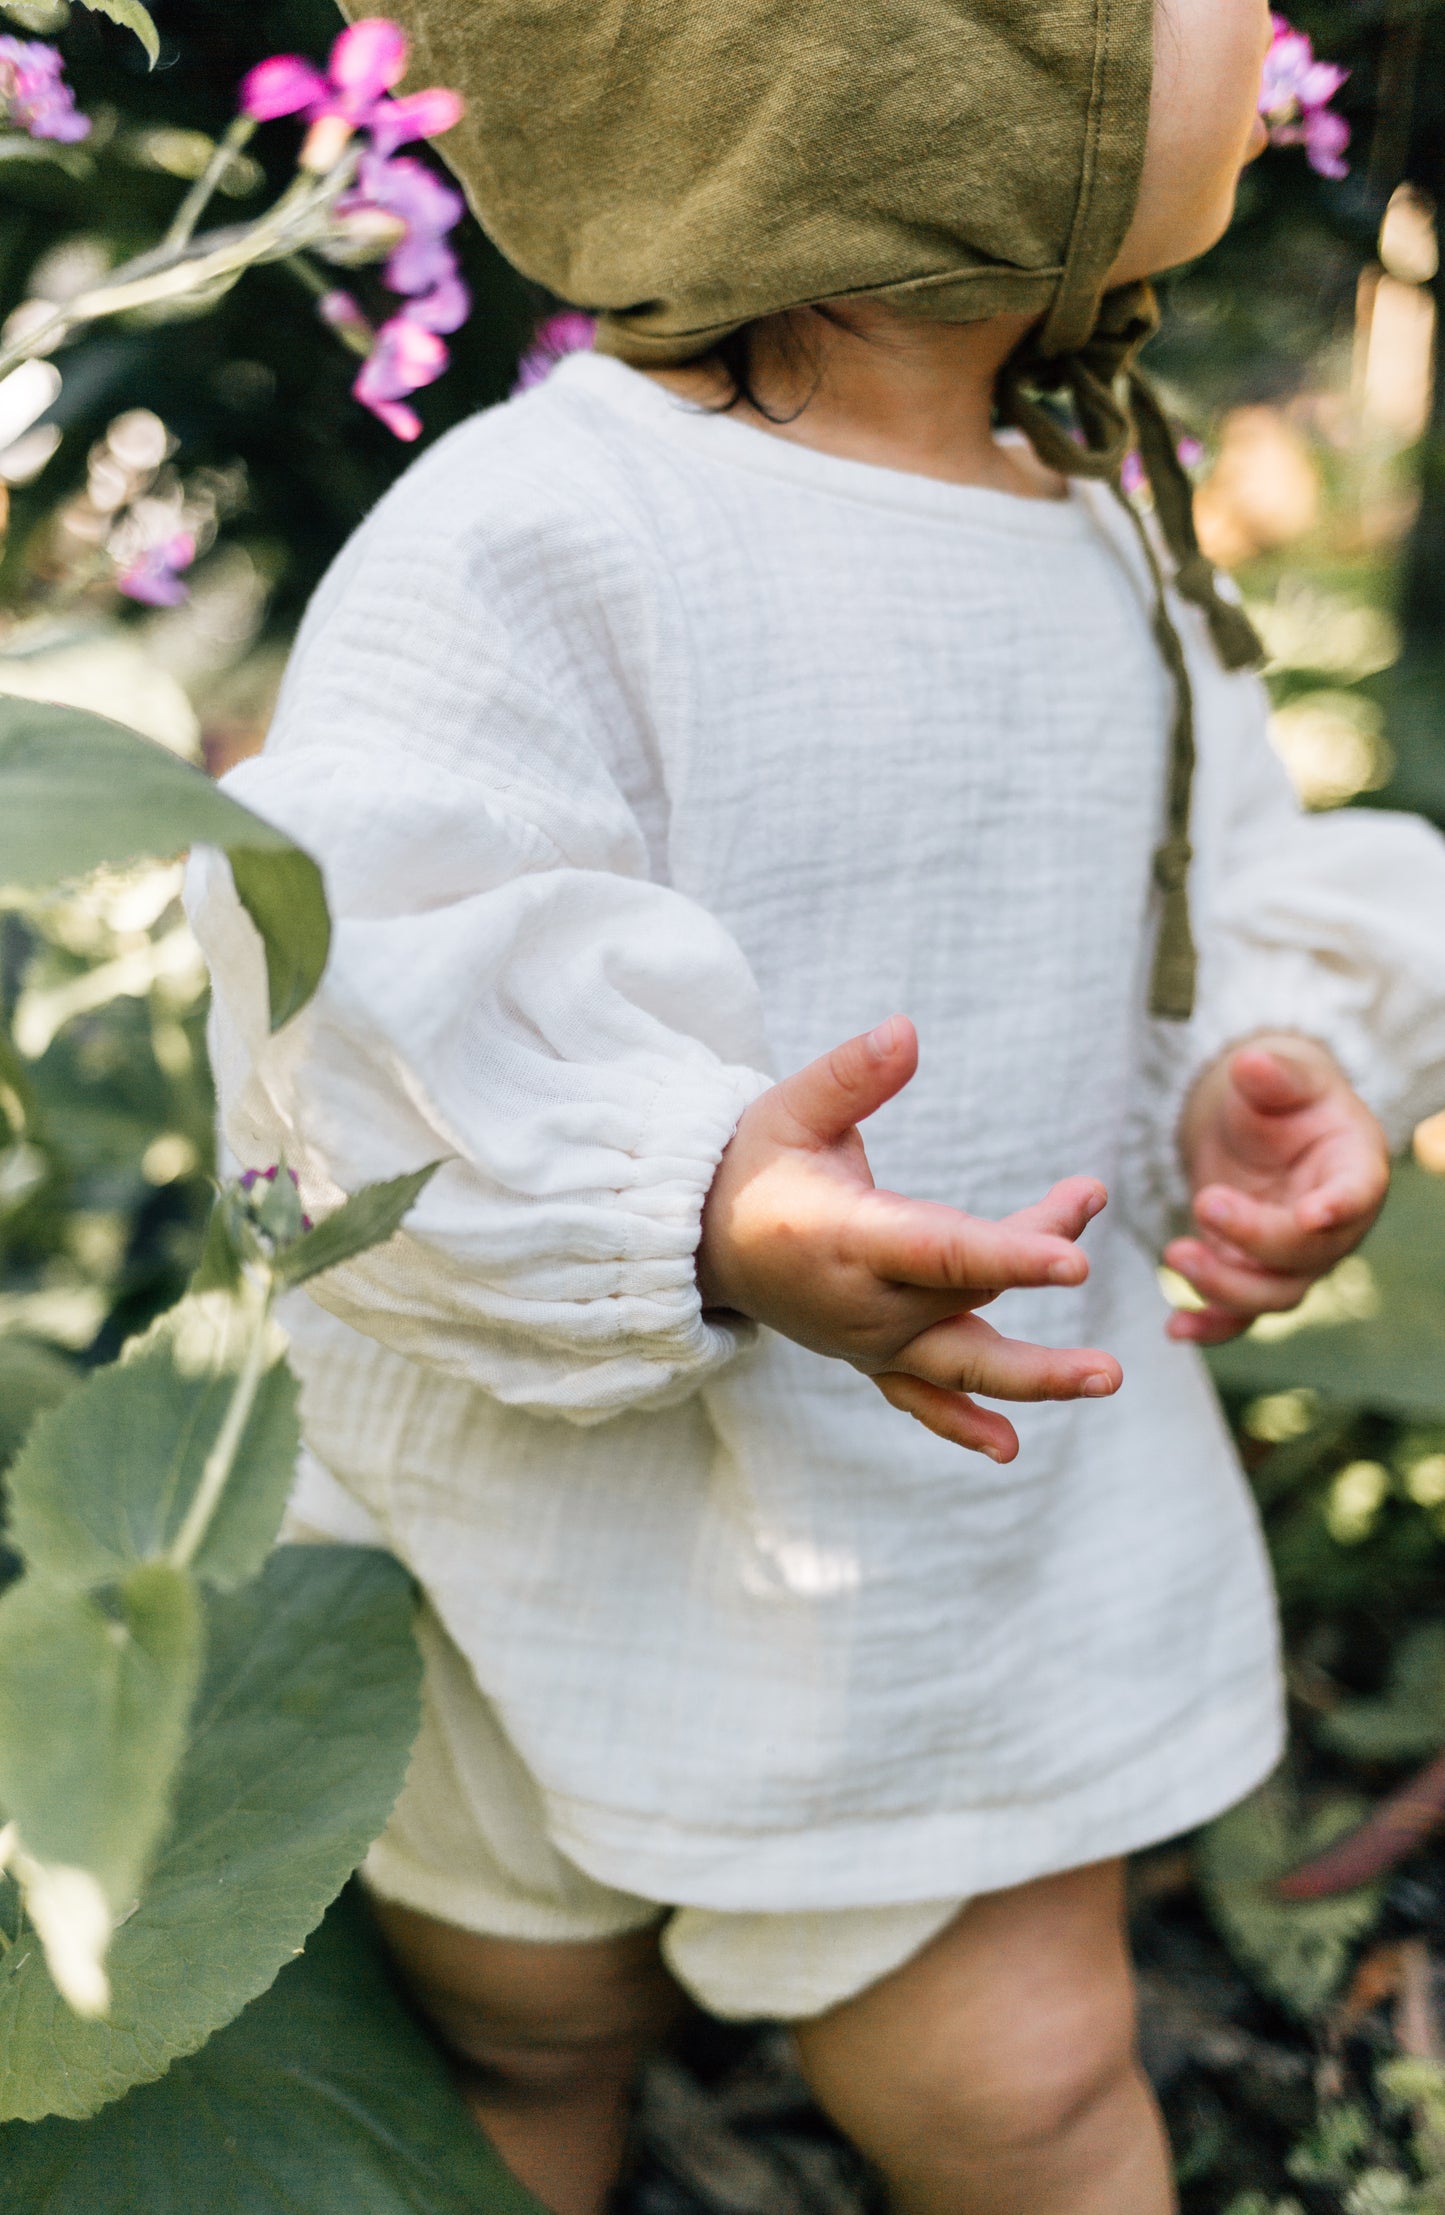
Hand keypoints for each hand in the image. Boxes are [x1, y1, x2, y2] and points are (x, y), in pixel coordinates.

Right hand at [698, 1016, 1121, 1461]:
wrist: (702, 1240)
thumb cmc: (753, 1161)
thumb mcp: (791, 1108)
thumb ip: (850, 1077)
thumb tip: (907, 1031)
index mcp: (844, 1238)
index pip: (942, 1253)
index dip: (1011, 1256)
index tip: (1077, 1259)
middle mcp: (860, 1303)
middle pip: (970, 1289)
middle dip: (1035, 1250)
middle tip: (1090, 1210)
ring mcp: (867, 1340)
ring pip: (963, 1359)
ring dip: (1035, 1376)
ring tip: (1108, 1374)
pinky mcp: (870, 1358)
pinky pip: (921, 1399)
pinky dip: (962, 1425)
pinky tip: (1010, 1450)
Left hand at [1164, 1033, 1388, 1346]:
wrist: (1258, 1130)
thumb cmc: (1280, 1099)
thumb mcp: (1279, 1077)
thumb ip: (1272, 1075)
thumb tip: (1253, 1064)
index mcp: (1354, 1168)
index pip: (1357, 1194)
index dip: (1340, 1207)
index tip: (1311, 1213)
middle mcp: (1334, 1225)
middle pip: (1307, 1253)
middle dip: (1255, 1238)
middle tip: (1205, 1203)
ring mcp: (1296, 1259)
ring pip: (1273, 1294)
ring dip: (1225, 1286)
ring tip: (1174, 1255)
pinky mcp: (1256, 1277)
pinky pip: (1241, 1316)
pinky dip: (1210, 1326)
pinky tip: (1173, 1328)